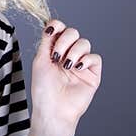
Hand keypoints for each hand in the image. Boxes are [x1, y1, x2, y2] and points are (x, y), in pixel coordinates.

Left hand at [29, 18, 101, 134]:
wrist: (53, 110)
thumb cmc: (43, 89)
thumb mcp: (40, 61)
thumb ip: (46, 42)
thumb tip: (50, 25)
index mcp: (54, 50)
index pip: (60, 29)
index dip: (57, 26)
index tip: (51, 31)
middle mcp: (68, 54)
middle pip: (73, 32)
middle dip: (64, 40)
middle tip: (56, 56)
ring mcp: (81, 63)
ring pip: (84, 43)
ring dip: (73, 51)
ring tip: (66, 66)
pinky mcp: (92, 74)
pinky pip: (94, 58)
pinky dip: (86, 59)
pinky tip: (76, 68)